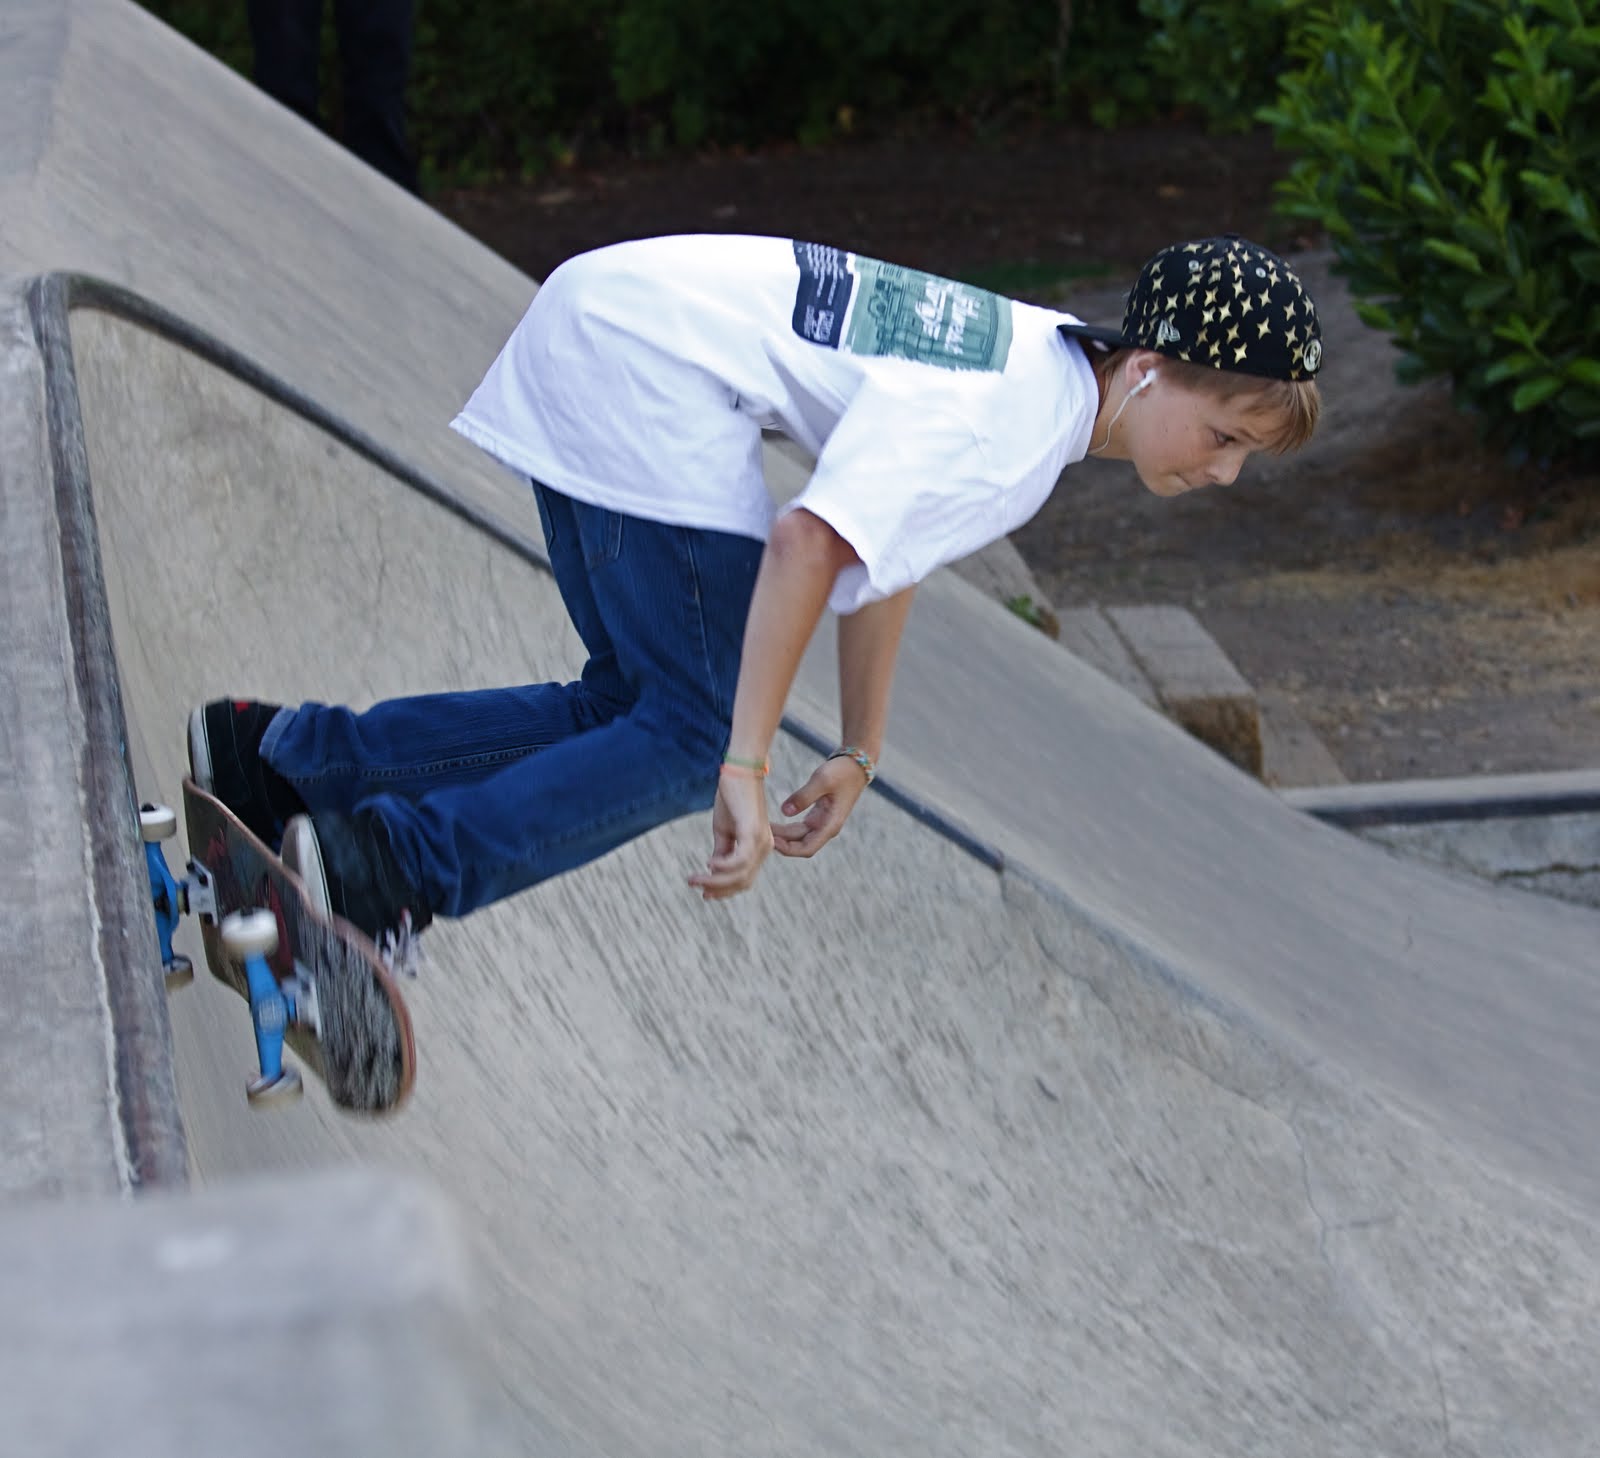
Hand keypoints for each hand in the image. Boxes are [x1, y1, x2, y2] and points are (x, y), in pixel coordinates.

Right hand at [688, 771, 773, 900]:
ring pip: (740, 875)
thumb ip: (722, 851)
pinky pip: (739, 861)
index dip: (725, 890)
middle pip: (743, 882)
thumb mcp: (724, 830)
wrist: (739, 771)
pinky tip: (709, 863)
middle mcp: (764, 848)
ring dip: (715, 881)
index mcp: (759, 848)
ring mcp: (761, 841)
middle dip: (719, 890)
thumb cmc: (732, 798)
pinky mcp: (753, 832)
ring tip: (695, 878)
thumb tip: (714, 871)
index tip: (705, 893)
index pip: (744, 879)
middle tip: (697, 889)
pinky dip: (723, 866)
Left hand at [771, 755, 869, 858]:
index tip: (771, 841)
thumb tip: (785, 811)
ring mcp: (822, 823)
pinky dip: (786, 829)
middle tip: (759, 832)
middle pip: (800, 845)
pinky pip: (799, 828)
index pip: (807, 848)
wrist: (856, 764)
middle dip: (780, 842)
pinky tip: (772, 824)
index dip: (788, 849)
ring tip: (762, 827)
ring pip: (798, 837)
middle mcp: (827, 828)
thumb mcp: (821, 780)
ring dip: (782, 836)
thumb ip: (803, 796)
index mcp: (831, 825)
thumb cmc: (841, 771)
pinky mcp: (818, 816)